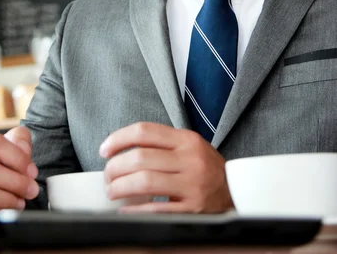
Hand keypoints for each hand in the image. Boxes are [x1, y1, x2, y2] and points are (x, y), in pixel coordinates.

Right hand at [0, 126, 38, 211]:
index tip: (32, 171)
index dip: (18, 157)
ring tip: (23, 197)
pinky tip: (14, 204)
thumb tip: (23, 151)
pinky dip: (2, 206)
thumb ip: (19, 139)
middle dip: (16, 181)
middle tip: (32, 188)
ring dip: (9, 195)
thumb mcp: (8, 144)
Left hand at [100, 122, 232, 213]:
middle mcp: (190, 159)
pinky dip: (135, 210)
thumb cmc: (206, 167)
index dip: (118, 139)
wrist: (237, 191)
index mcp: (186, 140)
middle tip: (107, 175)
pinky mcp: (193, 209)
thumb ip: (162, 143)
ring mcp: (192, 185)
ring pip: (145, 181)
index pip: (144, 131)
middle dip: (115, 167)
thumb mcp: (189, 146)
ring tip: (112, 191)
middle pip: (140, 157)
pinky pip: (157, 210)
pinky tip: (125, 209)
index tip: (104, 149)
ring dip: (120, 187)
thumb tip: (122, 149)